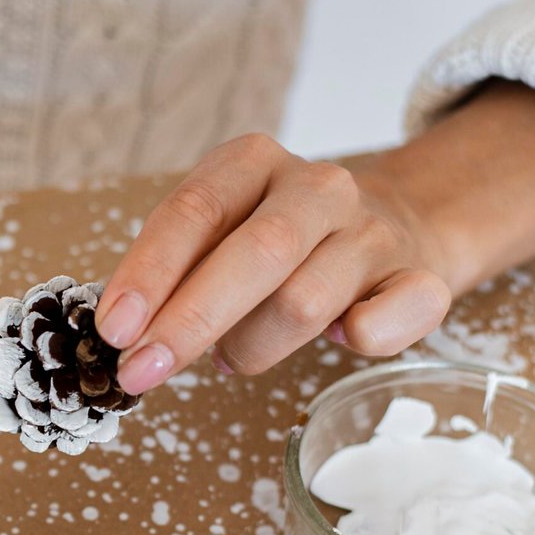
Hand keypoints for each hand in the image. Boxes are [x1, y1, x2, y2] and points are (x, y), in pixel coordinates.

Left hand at [95, 134, 453, 392]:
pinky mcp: (419, 279)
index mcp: (253, 162)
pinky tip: (335, 342)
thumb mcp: (220, 232)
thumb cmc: (281, 242)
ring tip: (231, 355)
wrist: (397, 223)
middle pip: (256, 254)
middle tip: (142, 372)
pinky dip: (358, 341)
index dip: (150, 272)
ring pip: (304, 303)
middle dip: (190, 321)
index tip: (115, 329)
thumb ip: (178, 270)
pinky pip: (385, 324)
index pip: (195, 210)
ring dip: (251, 347)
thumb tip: (125, 333)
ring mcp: (373, 232)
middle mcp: (318, 187)